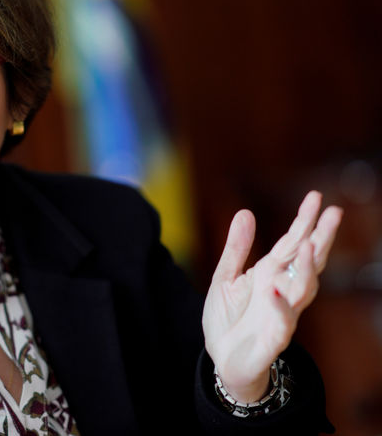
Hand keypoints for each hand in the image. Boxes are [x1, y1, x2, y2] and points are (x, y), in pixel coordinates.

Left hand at [202, 191, 341, 402]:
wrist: (221, 358)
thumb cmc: (228, 318)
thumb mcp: (224, 277)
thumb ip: (236, 248)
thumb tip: (245, 212)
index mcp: (270, 273)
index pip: (292, 242)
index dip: (304, 220)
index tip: (317, 196)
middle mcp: (282, 289)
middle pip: (308, 260)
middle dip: (321, 237)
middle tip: (334, 213)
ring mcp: (282, 312)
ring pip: (303, 289)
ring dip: (306, 268)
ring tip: (307, 244)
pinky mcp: (275, 336)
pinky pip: (281, 320)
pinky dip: (279, 306)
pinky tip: (274, 291)